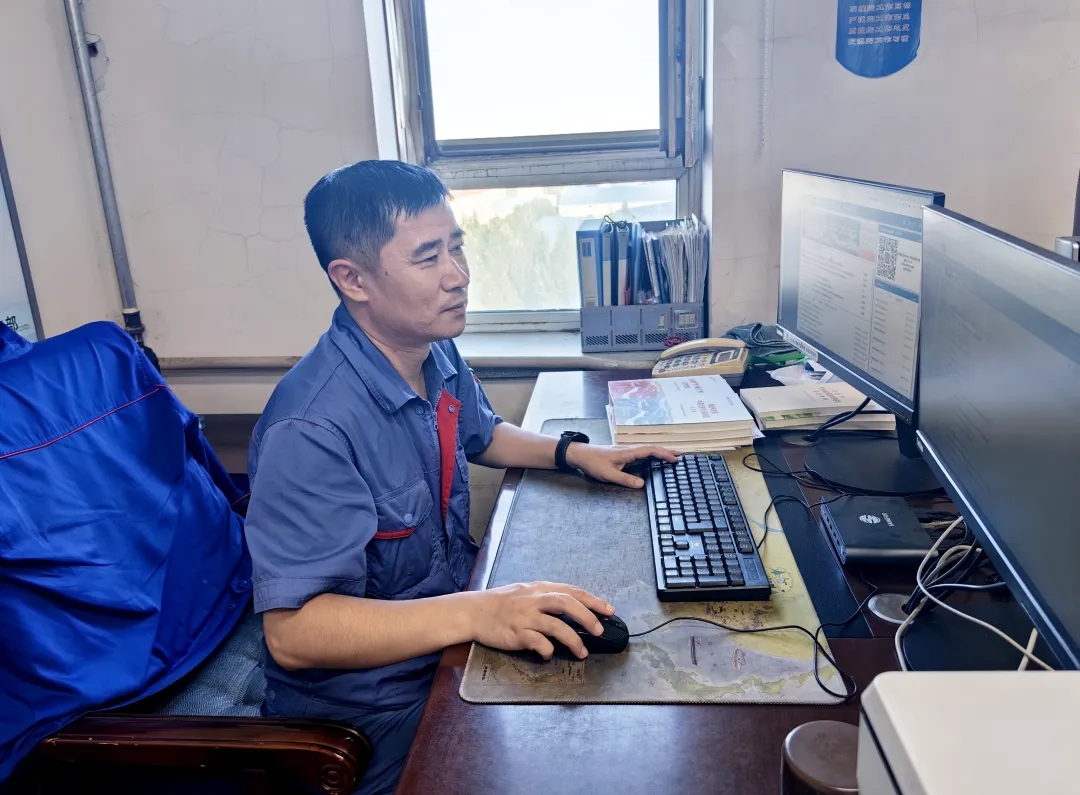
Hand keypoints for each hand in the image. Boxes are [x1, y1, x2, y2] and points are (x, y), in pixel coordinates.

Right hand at [468, 581, 615, 659]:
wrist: (473, 612)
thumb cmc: (501, 603)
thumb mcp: (525, 592)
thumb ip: (546, 597)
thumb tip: (572, 606)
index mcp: (539, 588)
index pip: (571, 591)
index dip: (593, 601)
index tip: (609, 611)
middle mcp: (534, 600)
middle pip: (566, 603)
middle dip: (587, 616)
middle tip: (599, 631)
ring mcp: (525, 617)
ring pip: (555, 625)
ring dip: (573, 639)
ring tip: (582, 652)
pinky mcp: (516, 633)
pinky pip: (537, 642)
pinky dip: (548, 649)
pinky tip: (550, 654)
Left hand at [565, 443, 677, 488]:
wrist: (580, 454)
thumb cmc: (593, 463)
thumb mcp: (609, 474)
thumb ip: (626, 479)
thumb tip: (643, 484)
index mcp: (628, 452)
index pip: (650, 450)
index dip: (664, 454)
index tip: (676, 459)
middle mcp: (629, 449)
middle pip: (652, 448)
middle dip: (668, 451)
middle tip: (682, 455)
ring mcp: (627, 451)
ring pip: (648, 450)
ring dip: (661, 452)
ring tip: (673, 456)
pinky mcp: (623, 454)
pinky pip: (642, 453)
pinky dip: (652, 454)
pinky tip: (655, 459)